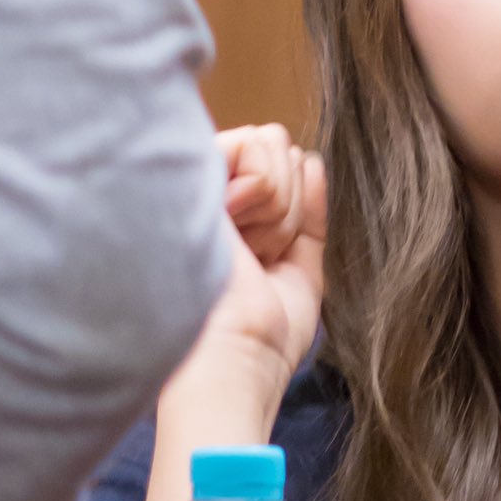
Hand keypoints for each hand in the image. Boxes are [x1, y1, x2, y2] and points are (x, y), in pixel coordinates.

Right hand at [167, 125, 326, 417]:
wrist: (236, 358)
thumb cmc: (266, 334)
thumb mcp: (300, 268)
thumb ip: (309, 213)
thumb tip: (312, 158)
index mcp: (230, 217)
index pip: (282, 169)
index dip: (295, 212)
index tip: (273, 259)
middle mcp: (209, 195)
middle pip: (278, 148)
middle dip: (290, 204)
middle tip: (262, 253)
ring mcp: (197, 184)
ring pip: (268, 142)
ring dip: (280, 205)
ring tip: (251, 247)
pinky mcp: (187, 176)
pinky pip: (250, 145)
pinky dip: (268, 193)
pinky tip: (240, 231)